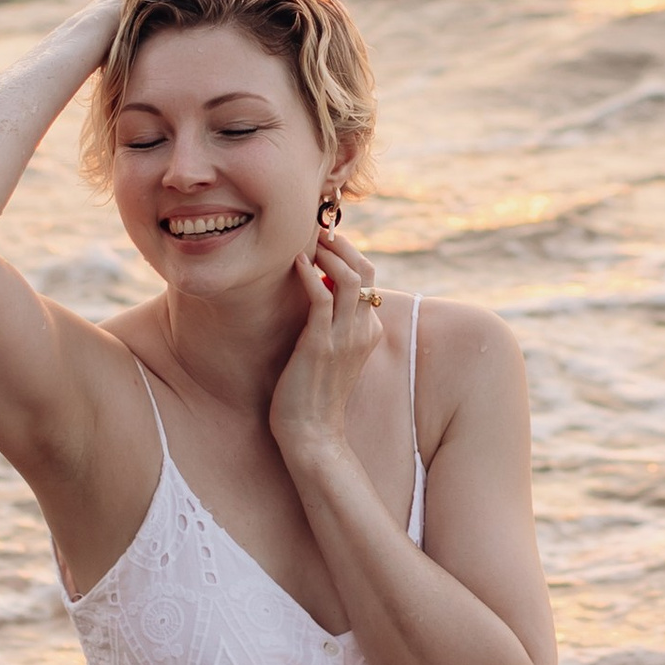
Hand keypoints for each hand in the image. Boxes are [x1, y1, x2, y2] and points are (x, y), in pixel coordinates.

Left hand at [269, 225, 385, 472]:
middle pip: (366, 272)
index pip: (368, 279)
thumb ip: (332, 322)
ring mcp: (345, 338)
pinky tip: (295, 263)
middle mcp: (363, 330)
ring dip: (329, 254)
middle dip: (344, 246)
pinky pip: (320, 298)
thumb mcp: (332, 351)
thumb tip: (317, 289)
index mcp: (369, 330)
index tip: (326, 242)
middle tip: (320, 233)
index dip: (348, 256)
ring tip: (309, 242)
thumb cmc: (314, 392)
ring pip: (350, 279)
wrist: (312, 432)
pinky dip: (309, 275)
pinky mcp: (321, 345)